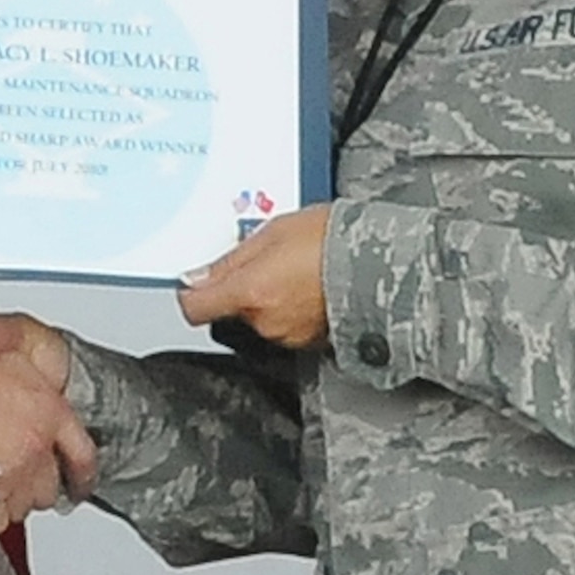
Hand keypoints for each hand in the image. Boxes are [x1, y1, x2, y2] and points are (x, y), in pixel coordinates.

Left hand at [175, 204, 331, 347]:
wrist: (381, 261)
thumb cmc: (333, 239)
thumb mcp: (271, 232)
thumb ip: (229, 260)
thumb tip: (196, 278)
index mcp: (250, 292)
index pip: (195, 309)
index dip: (192, 294)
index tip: (196, 281)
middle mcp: (265, 322)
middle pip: (230, 310)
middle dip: (240, 288)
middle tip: (264, 260)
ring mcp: (287, 335)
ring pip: (258, 317)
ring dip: (266, 297)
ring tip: (293, 269)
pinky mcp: (309, 342)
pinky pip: (284, 325)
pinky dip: (289, 308)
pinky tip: (308, 286)